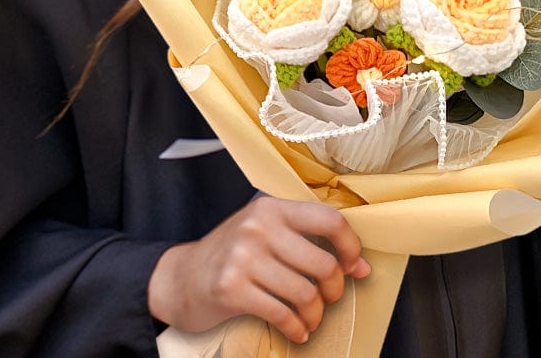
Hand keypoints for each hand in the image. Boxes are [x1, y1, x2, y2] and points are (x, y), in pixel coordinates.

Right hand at [147, 196, 370, 344]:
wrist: (181, 278)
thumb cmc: (233, 255)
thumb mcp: (266, 233)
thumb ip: (308, 241)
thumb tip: (360, 267)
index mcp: (273, 207)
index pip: (329, 220)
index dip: (350, 246)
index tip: (354, 266)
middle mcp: (259, 227)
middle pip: (322, 263)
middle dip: (334, 289)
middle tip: (330, 298)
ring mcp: (243, 257)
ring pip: (305, 293)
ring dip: (315, 315)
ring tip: (312, 320)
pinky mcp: (231, 288)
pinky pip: (281, 314)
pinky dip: (296, 329)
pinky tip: (297, 332)